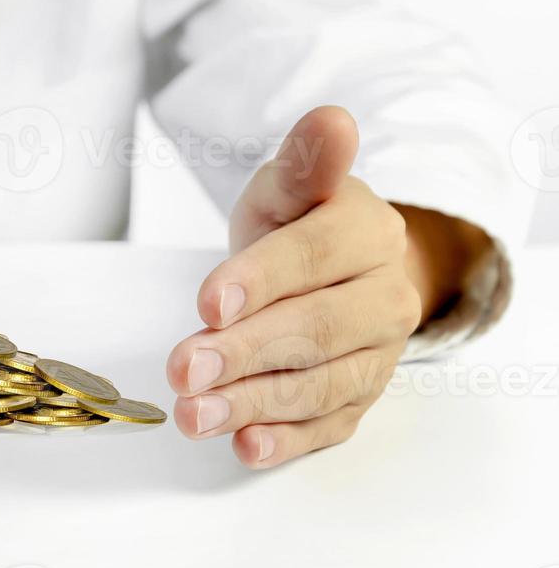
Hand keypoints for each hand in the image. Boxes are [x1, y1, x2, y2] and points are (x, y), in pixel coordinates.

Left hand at [166, 107, 433, 468]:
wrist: (328, 269)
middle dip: (243, 353)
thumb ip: (304, 163)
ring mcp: (378, 354)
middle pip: (314, 330)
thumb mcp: (286, 186)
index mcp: (369, 233)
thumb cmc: (295, 223)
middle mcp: (385, 297)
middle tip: (183, 371)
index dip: (259, 281)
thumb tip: (332, 120)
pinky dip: (286, 441)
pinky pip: (327, 426)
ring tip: (195, 414)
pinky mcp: (361, 398)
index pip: (314, 257)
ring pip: (318, 385)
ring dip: (253, 404)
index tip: (207, 303)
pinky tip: (245, 447)